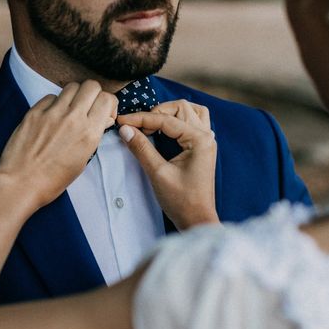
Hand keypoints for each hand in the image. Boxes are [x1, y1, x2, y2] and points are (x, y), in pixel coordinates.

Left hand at [0, 81, 117, 210]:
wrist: (23, 183)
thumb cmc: (54, 179)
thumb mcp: (84, 160)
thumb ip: (94, 135)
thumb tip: (102, 119)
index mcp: (89, 133)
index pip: (107, 99)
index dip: (109, 103)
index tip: (104, 112)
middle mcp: (73, 118)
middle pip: (91, 85)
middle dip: (94, 94)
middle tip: (89, 107)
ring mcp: (52, 113)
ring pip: (72, 86)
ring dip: (75, 96)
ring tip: (70, 110)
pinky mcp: (34, 112)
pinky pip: (50, 96)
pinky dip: (55, 103)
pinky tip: (52, 117)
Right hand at [118, 100, 218, 229]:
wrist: (197, 220)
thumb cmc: (182, 201)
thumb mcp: (158, 173)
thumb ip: (142, 148)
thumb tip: (125, 129)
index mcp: (199, 140)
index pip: (166, 120)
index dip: (141, 119)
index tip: (121, 121)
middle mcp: (207, 136)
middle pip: (180, 108)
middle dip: (156, 113)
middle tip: (137, 128)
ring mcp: (207, 142)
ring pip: (189, 112)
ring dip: (169, 113)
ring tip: (151, 125)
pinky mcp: (203, 148)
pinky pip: (194, 123)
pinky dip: (178, 121)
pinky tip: (165, 130)